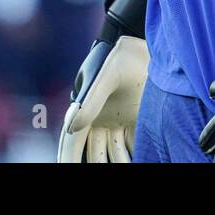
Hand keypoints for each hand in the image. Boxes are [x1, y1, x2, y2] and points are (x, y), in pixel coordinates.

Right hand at [57, 0, 148, 161]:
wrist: (150, 42)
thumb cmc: (125, 54)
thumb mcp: (109, 75)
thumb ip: (91, 100)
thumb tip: (72, 125)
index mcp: (87, 107)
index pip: (73, 141)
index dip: (68, 157)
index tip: (64, 168)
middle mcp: (100, 117)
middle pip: (92, 152)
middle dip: (94, 164)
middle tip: (91, 171)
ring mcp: (117, 119)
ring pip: (112, 152)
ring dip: (117, 162)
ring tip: (125, 167)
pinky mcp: (135, 118)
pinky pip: (130, 145)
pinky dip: (130, 156)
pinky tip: (134, 161)